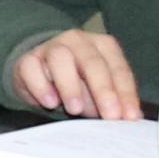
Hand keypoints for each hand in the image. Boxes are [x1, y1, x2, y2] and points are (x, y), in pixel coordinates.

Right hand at [14, 26, 144, 119]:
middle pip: (92, 62)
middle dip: (103, 90)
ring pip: (60, 59)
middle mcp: (78, 41)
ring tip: (75, 109)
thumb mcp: (98, 90)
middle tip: (110, 115)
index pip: (117, 68)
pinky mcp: (27, 59)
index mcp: (102, 46)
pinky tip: (50, 102)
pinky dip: (41, 86)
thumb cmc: (76, 82)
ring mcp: (51, 47)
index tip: (129, 116)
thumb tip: (131, 116)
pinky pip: (32, 69)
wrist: (39, 71)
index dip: (125, 93)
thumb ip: (113, 100)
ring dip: (70, 86)